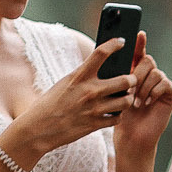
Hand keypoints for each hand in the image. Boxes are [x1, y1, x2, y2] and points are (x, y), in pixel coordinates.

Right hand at [0, 36, 136, 162]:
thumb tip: (103, 70)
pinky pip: (118, 118)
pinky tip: (114, 113)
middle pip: (125, 80)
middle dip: (132, 79)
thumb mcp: (65, 83)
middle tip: (131, 79)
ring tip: (124, 97)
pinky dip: (118, 116)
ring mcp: (94, 109)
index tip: (122, 42)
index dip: (114, 44)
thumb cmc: (51, 103)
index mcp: (79, 76)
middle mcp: (89, 91)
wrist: (39, 128)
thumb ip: (83, 76)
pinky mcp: (95, 124)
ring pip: (126, 101)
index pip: (101, 53)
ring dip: (128, 99)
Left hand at [109, 40, 171, 158]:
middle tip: (129, 88)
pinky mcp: (170, 94)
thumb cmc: (120, 116)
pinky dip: (153, 92)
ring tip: (136, 102)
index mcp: (136, 72)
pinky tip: (146, 103)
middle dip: (137, 73)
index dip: (139, 42)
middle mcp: (150, 75)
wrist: (131, 136)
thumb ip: (117, 73)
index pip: (138, 52)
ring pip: (155, 71)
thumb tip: (113, 53)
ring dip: (143, 87)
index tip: (139, 33)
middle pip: (148, 60)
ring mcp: (162, 84)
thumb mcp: (114, 91)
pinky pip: (164, 83)